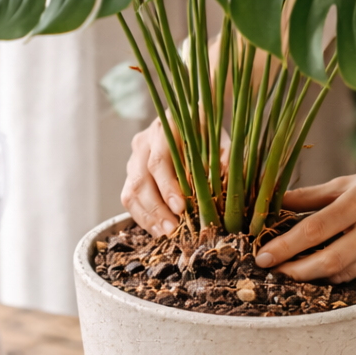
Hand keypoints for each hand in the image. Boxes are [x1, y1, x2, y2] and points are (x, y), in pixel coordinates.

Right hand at [121, 118, 227, 236]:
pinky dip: (142, 218)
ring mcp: (133, 160)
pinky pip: (129, 200)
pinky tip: (158, 231)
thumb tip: (226, 177)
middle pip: (140, 181)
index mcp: (162, 131)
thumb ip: (221, 154)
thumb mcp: (215, 136)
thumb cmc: (203, 130)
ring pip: (131, 193)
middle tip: (172, 229)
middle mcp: (143, 145)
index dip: (167, 188)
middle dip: (156, 209)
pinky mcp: (131, 175)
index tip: (180, 208)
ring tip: (165, 234)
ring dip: (147, 217)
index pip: (158, 163)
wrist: (185, 119)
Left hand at [254, 165, 355, 282]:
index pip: (315, 229)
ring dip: (314, 276)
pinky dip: (339, 275)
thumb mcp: (354, 181)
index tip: (262, 256)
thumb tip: (274, 200)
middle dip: (295, 271)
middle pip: (327, 262)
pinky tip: (325, 269)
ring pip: (342, 274)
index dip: (286, 246)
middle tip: (273, 271)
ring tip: (293, 270)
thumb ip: (313, 195)